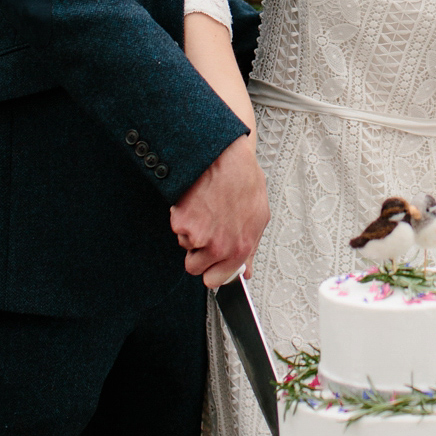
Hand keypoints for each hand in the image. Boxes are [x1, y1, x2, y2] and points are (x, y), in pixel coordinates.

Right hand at [170, 134, 269, 286]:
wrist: (224, 156)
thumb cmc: (243, 180)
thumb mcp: (258, 216)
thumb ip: (250, 248)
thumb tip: (245, 271)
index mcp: (240, 248)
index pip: (216, 280)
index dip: (212, 271)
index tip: (212, 262)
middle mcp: (219, 246)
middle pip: (195, 268)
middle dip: (197, 254)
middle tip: (205, 233)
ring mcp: (198, 236)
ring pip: (185, 246)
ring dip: (191, 232)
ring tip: (206, 209)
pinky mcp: (181, 223)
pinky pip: (177, 228)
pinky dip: (183, 217)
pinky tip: (196, 201)